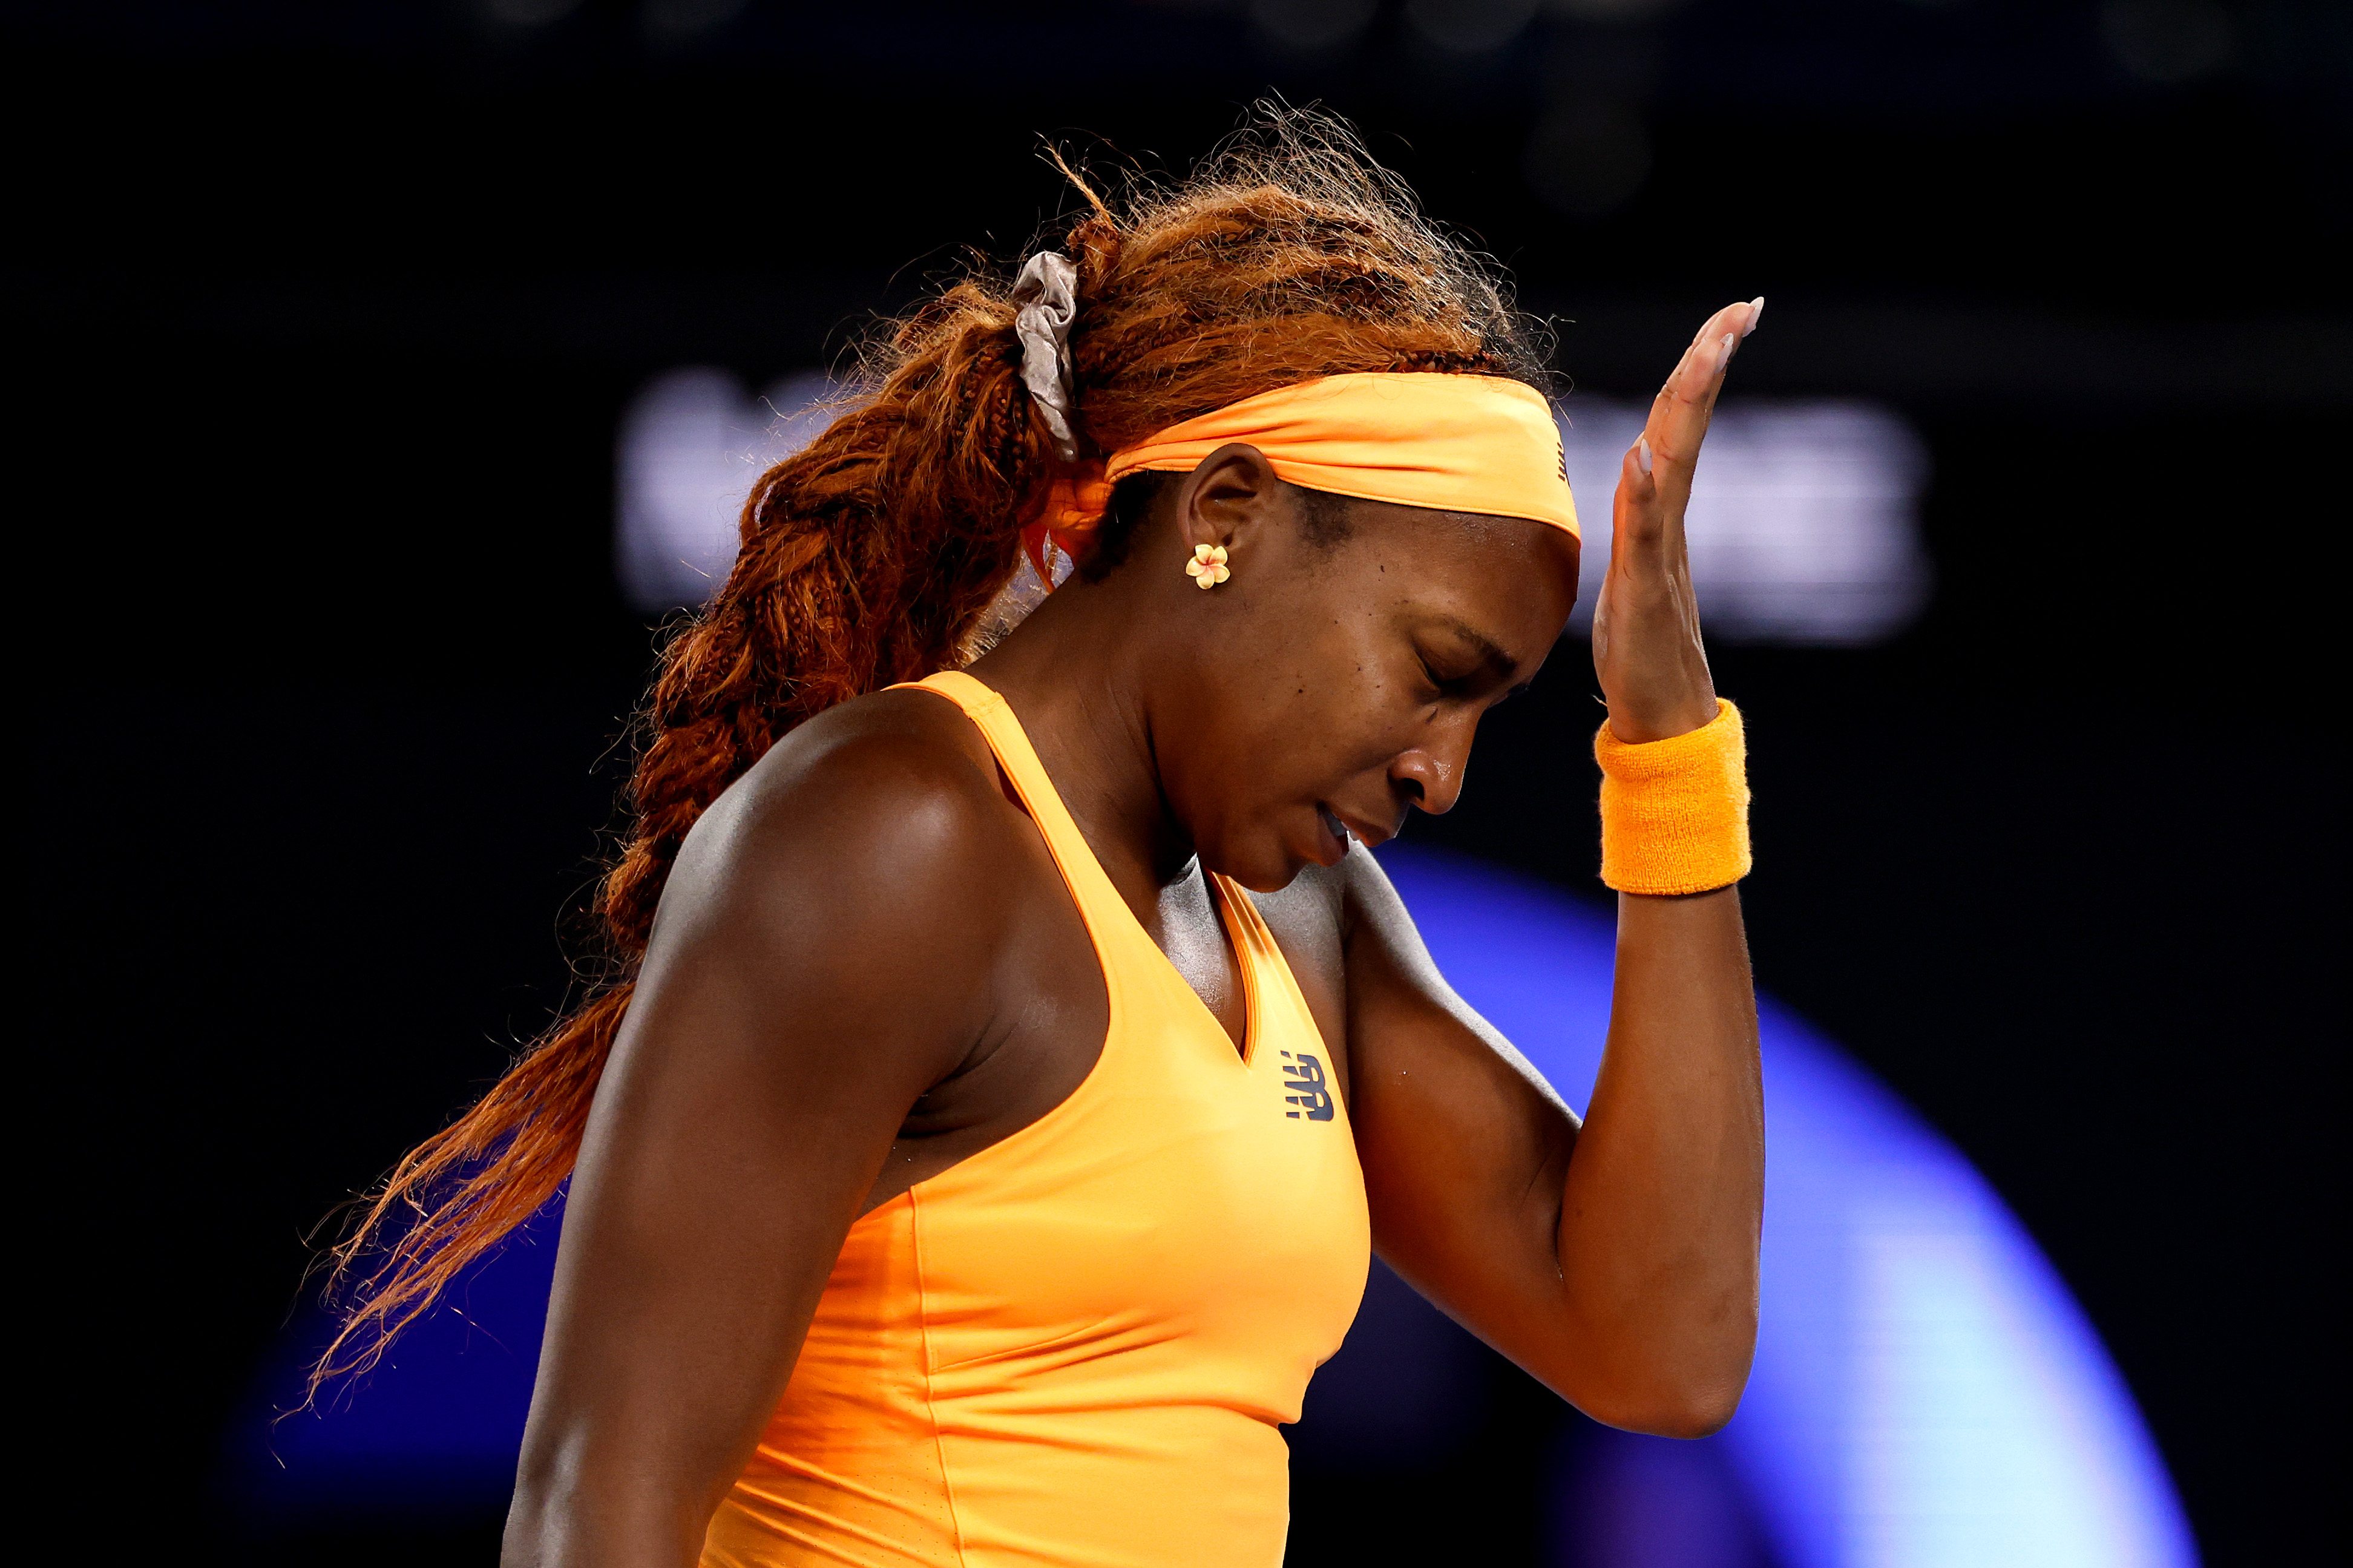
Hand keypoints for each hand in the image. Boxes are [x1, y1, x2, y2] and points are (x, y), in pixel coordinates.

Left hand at [1591, 298, 1761, 743]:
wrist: (1663, 720)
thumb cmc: (1644, 653)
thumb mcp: (1631, 571)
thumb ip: (1639, 519)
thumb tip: (1640, 465)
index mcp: (1662, 513)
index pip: (1682, 422)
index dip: (1702, 366)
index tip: (1735, 315)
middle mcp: (1669, 523)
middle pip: (1689, 425)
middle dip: (1712, 361)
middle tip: (1744, 307)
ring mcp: (1661, 554)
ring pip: (1676, 463)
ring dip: (1690, 405)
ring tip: (1710, 349)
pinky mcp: (1646, 593)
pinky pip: (1647, 534)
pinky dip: (1647, 492)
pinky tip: (1646, 454)